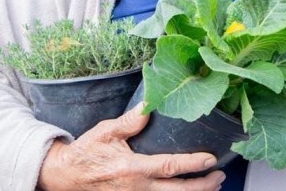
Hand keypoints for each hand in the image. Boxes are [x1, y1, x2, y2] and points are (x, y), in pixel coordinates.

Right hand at [37, 103, 225, 190]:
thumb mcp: (106, 131)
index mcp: (132, 168)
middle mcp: (136, 188)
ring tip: (212, 185)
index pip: (170, 167)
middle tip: (220, 175)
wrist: (65, 177)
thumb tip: (149, 104)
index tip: (211, 159)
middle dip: (202, 186)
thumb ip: (129, 121)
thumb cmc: (87, 153)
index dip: (193, 164)